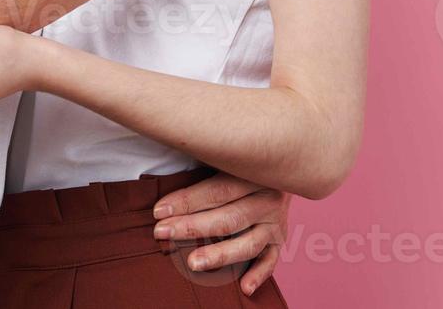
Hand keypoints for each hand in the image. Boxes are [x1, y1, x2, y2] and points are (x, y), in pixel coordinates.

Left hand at [153, 172, 289, 295]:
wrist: (284, 164)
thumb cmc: (242, 163)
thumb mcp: (227, 156)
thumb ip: (205, 161)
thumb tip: (170, 165)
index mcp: (253, 174)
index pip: (216, 191)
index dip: (186, 201)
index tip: (158, 212)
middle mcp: (267, 199)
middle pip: (228, 218)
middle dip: (192, 227)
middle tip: (162, 233)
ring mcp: (275, 222)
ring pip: (248, 243)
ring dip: (220, 255)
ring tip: (192, 263)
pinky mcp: (279, 239)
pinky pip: (270, 260)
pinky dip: (259, 275)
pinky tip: (244, 287)